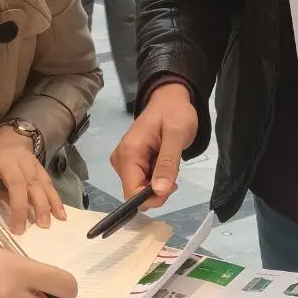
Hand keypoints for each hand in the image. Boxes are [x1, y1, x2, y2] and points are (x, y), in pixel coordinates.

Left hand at [0, 126, 63, 233]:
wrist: (8, 140)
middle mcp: (8, 162)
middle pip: (16, 183)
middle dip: (19, 207)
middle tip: (19, 230)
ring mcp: (27, 164)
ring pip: (35, 184)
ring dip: (41, 205)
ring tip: (43, 225)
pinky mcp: (40, 168)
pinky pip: (49, 184)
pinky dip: (55, 200)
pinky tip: (60, 216)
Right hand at [110, 82, 198, 207]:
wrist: (170, 99)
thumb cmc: (175, 113)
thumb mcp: (177, 135)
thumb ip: (168, 164)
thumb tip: (159, 191)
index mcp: (129, 153)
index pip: (131, 192)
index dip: (152, 198)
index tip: (172, 187)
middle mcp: (120, 160)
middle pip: (134, 192)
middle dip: (157, 190)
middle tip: (173, 171)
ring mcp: (123, 161)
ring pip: (139, 188)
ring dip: (158, 183)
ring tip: (169, 162)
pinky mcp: (130, 162)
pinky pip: (141, 180)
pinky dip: (155, 177)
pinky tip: (163, 163)